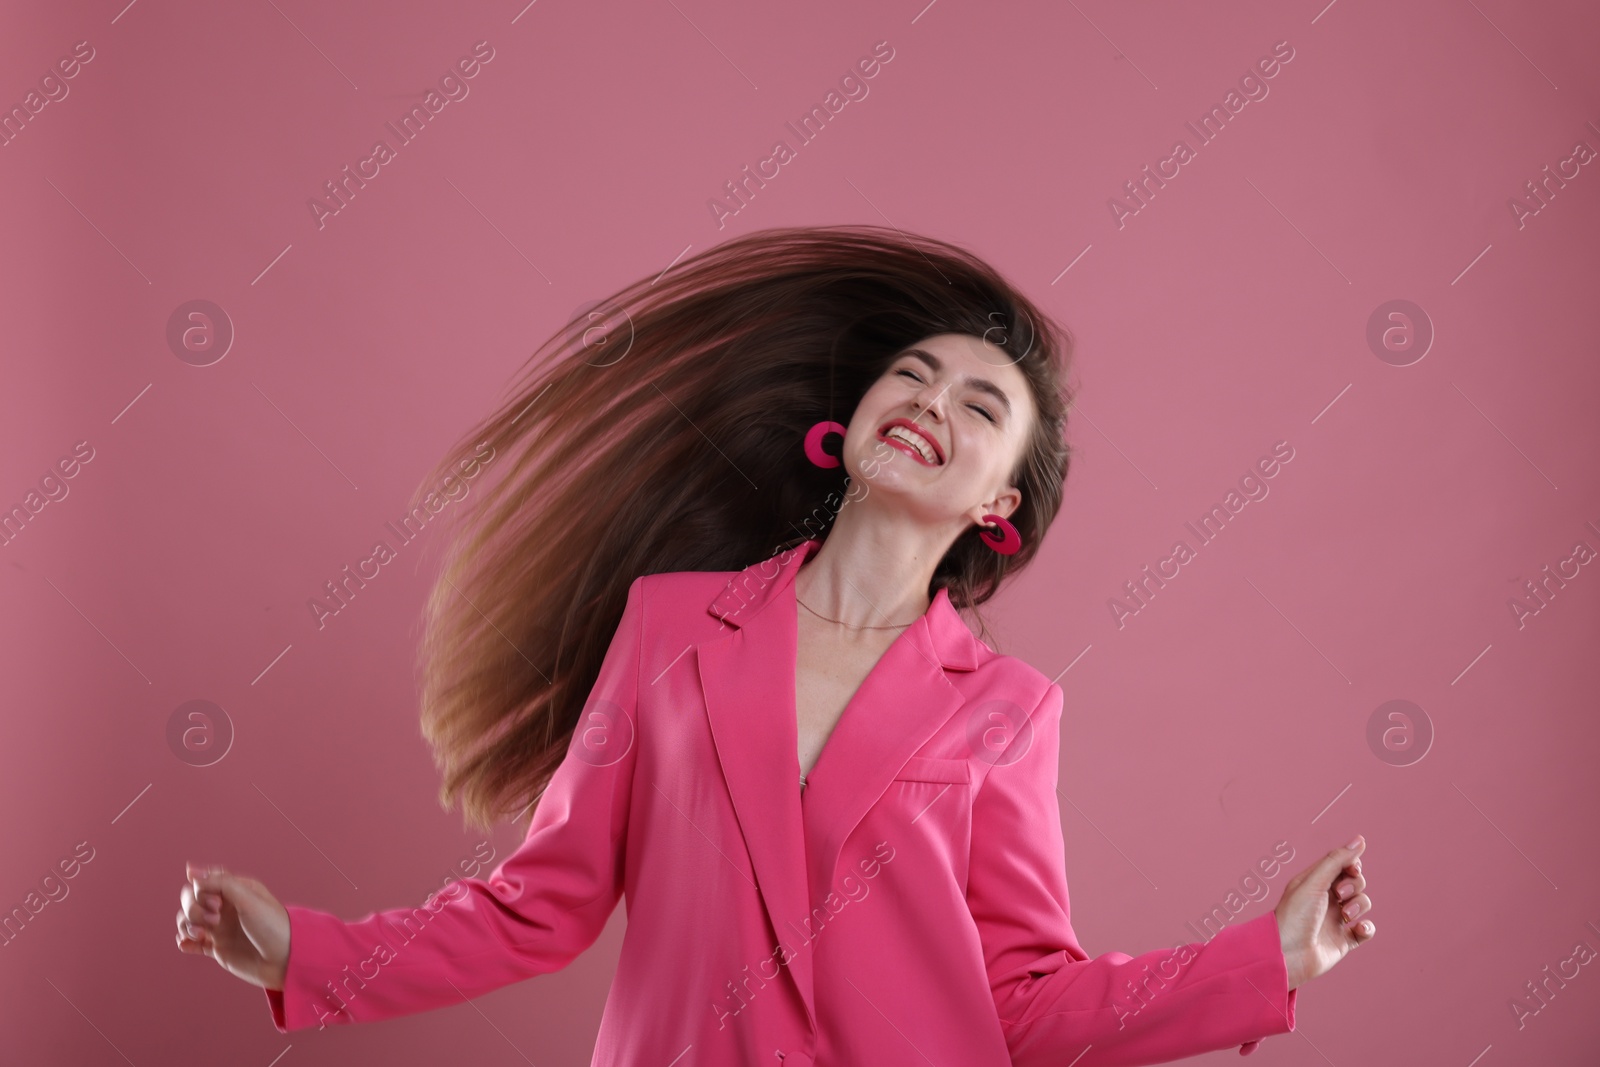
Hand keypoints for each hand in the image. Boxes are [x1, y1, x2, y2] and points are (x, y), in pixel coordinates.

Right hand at [175, 861, 290, 991]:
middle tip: (215, 920)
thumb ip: (221, 883)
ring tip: (202, 935)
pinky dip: (184, 942)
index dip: (201, 890)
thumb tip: (191, 871)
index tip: (217, 901)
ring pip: (188, 920)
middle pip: (191, 901)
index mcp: (235, 891)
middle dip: (193, 909)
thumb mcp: (249, 898)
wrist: (285, 959)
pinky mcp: (217, 949)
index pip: (203, 882)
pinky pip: (191, 943)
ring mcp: (220, 928)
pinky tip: (186, 944)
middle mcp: (225, 908)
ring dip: (186, 925)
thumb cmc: (272, 925)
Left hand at [1273, 835, 1374, 989]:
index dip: (1352, 864)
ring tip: (1345, 914)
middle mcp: (1326, 899)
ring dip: (1359, 906)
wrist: (1287, 954)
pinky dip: (1367, 928)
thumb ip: (1337, 861)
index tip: (1352, 868)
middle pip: (1356, 882)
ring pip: (1362, 904)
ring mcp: (1336, 919)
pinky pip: (1366, 930)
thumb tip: (1359, 840)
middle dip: (1354, 885)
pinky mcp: (1344, 940)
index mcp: (1315, 882)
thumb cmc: (1294, 915)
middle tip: (1339, 894)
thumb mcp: (1313, 882)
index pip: (1342, 864)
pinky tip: (1358, 929)